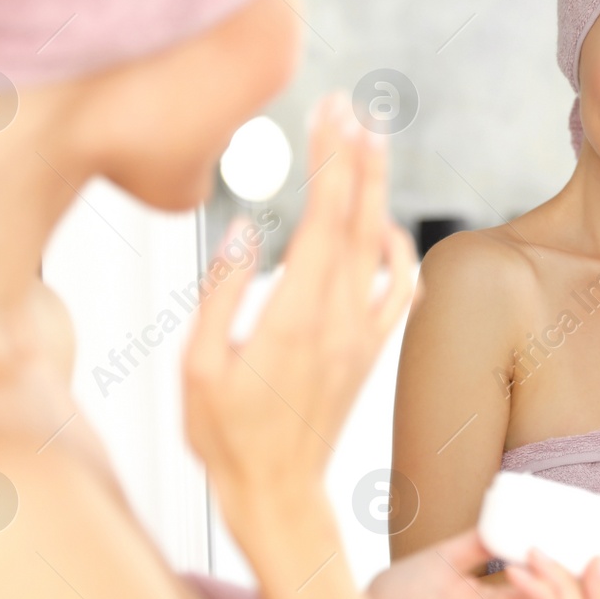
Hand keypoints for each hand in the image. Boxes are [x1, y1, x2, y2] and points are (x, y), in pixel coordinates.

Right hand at [183, 92, 417, 527]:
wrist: (279, 493)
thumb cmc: (226, 436)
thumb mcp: (199, 368)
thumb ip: (222, 295)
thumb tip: (245, 229)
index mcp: (296, 317)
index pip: (323, 219)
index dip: (331, 161)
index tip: (329, 113)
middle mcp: (340, 319)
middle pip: (358, 219)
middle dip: (356, 156)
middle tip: (351, 105)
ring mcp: (362, 334)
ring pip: (381, 246)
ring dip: (377, 191)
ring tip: (369, 144)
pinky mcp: (370, 349)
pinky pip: (400, 290)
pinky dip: (400, 250)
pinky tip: (386, 226)